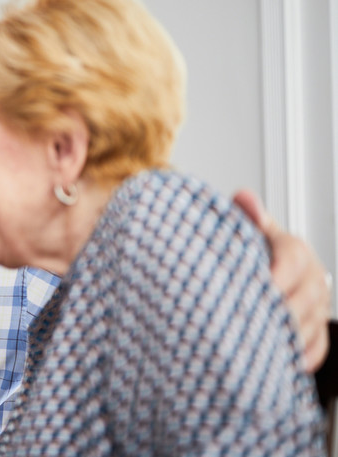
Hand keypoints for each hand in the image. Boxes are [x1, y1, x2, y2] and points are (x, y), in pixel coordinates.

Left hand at [234, 189, 331, 371]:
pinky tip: (280, 362)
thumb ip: (246, 217)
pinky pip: (317, 348)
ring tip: (259, 345)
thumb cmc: (251, 252)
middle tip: (254, 323)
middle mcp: (312, 278)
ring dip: (287, 336)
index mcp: (295, 250)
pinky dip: (300, 356)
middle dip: (281, 311)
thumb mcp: (247, 231)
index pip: (294, 259)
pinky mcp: (316, 330)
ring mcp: (317, 306)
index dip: (280, 273)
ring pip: (310, 325)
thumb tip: (243, 198)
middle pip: (305, 297)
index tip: (265, 286)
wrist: (264, 271)